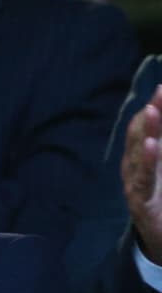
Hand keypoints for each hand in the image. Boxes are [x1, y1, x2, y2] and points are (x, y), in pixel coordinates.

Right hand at [121, 84, 161, 263]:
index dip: (155, 106)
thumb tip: (160, 123)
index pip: (145, 126)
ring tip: (153, 110)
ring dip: (147, 131)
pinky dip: (146, 160)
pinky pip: (142, 178)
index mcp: (143, 157)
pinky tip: (151, 144)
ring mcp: (134, 183)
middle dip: (152, 112)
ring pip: (138, 153)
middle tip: (160, 91)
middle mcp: (134, 166)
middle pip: (140, 134)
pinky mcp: (139, 201)